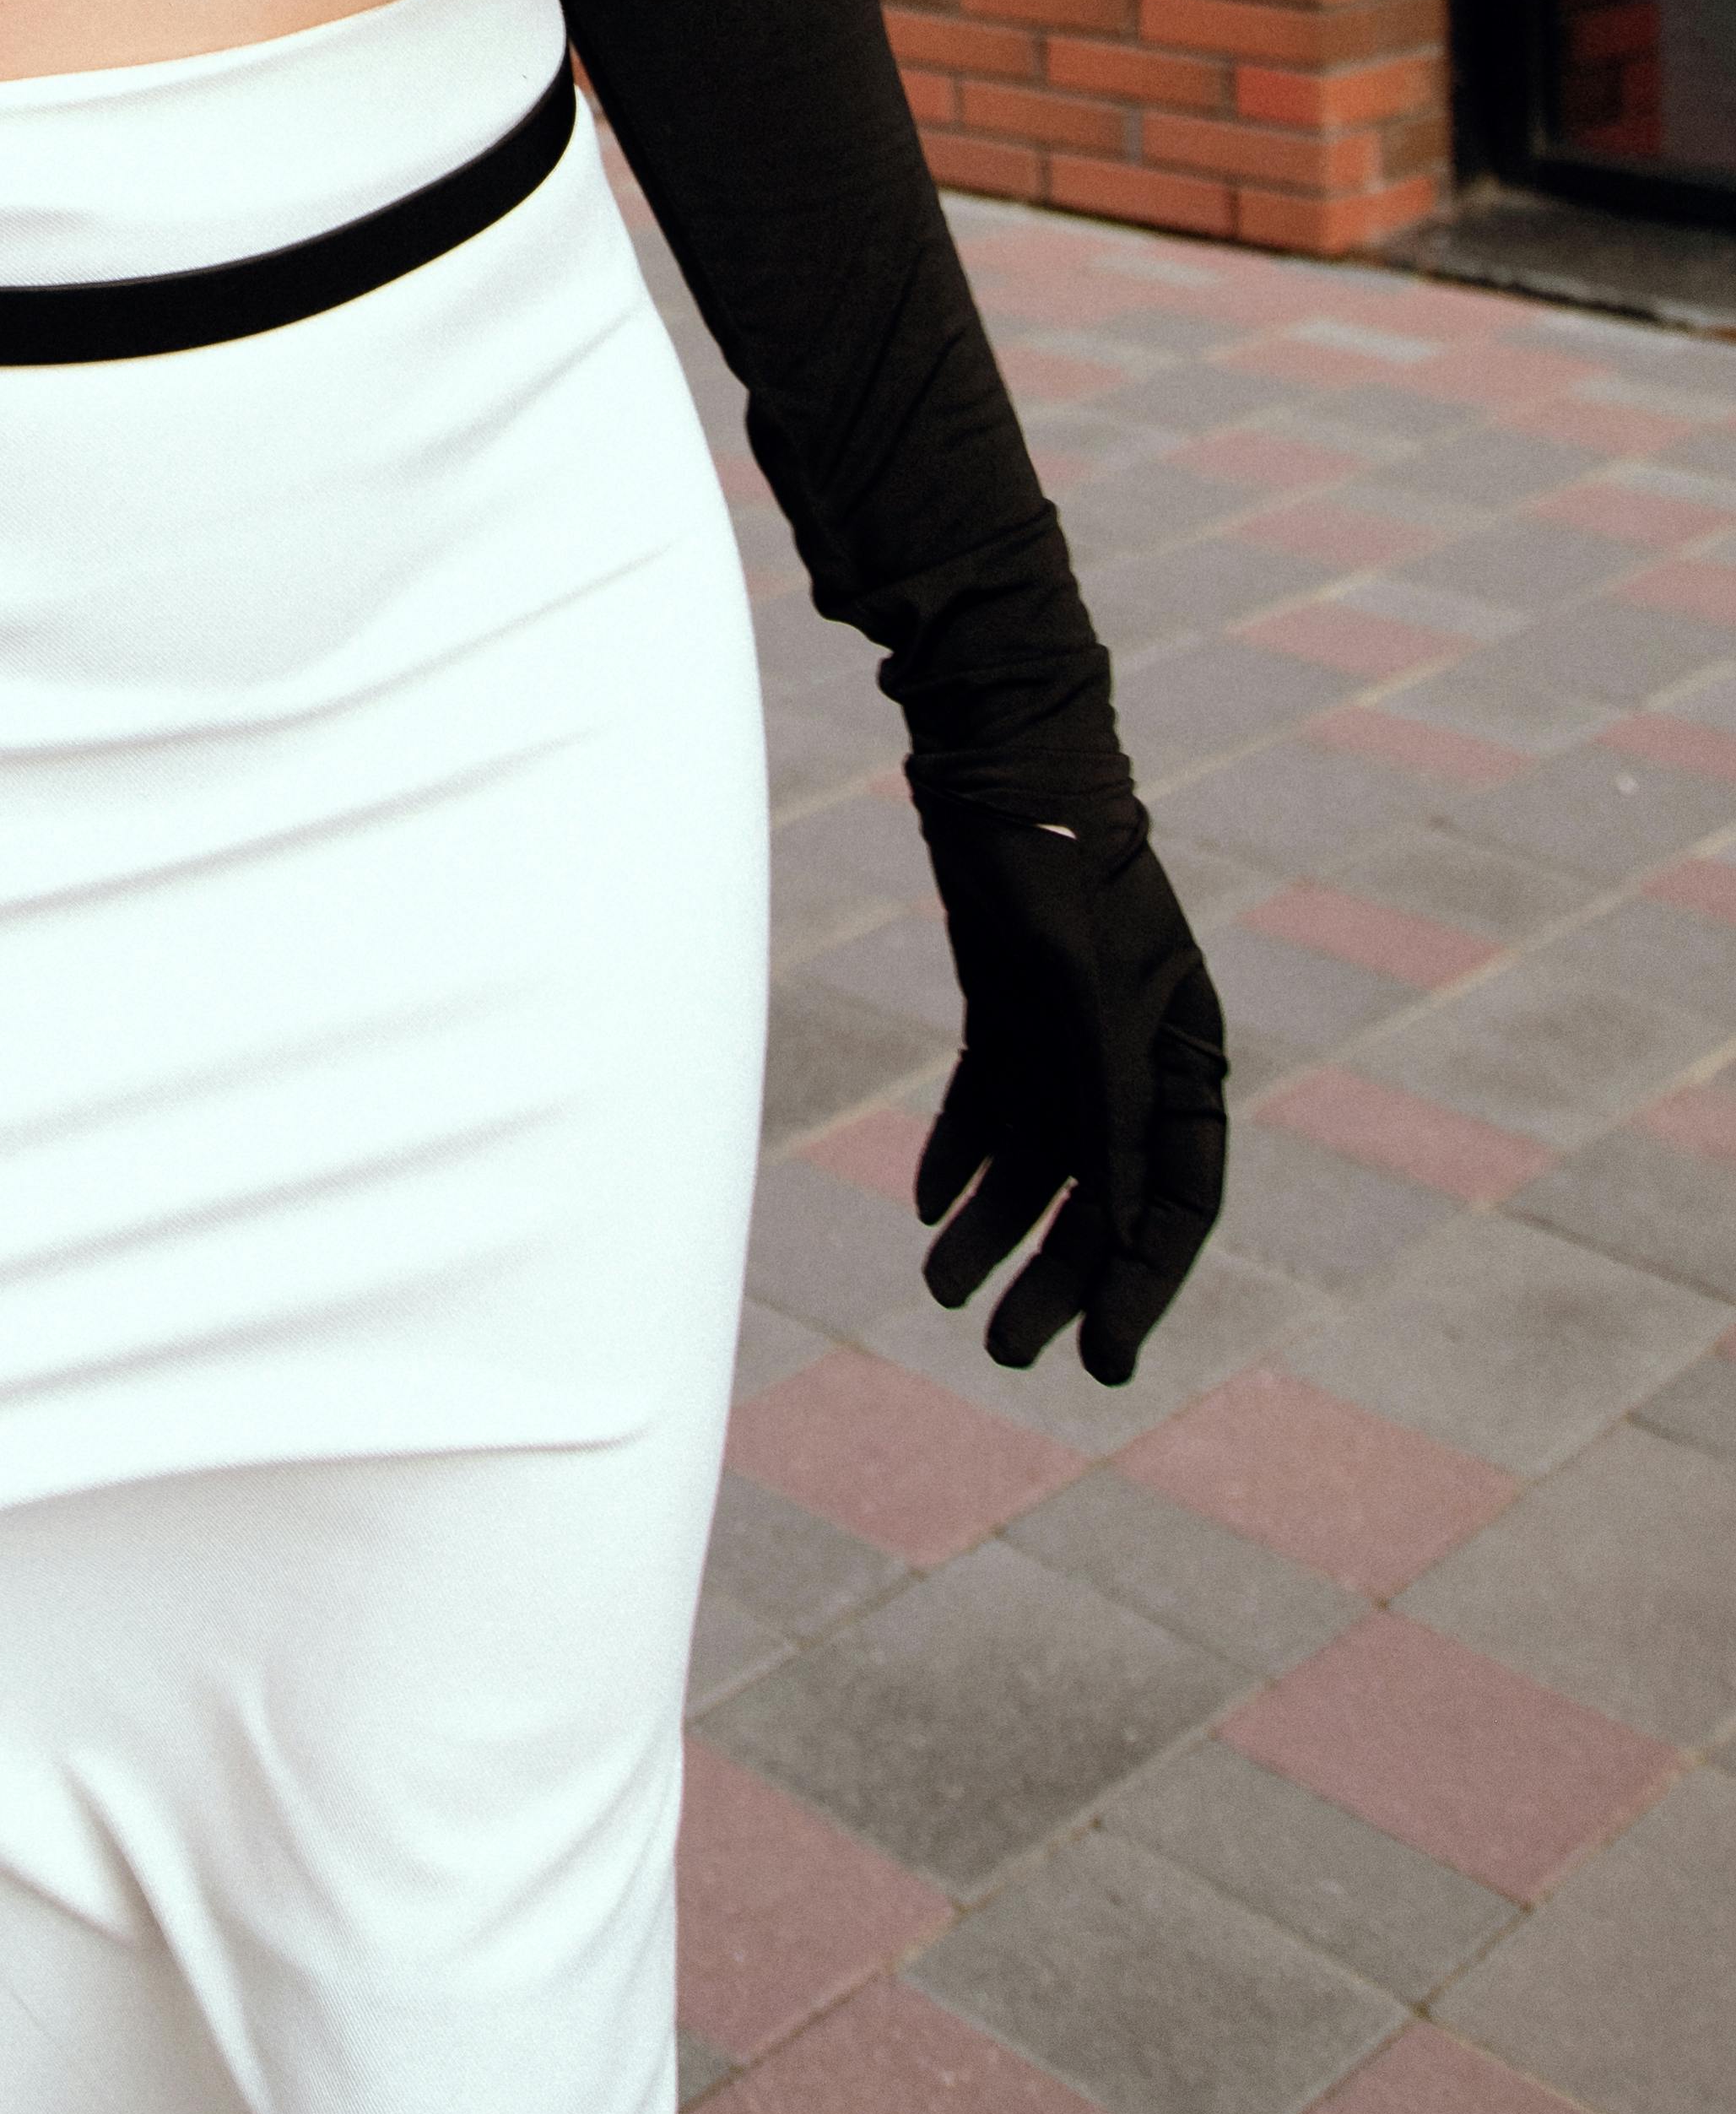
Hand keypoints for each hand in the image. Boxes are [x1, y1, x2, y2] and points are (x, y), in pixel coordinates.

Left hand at [913, 795, 1225, 1385]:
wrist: (994, 755)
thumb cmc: (1054, 861)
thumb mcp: (1081, 985)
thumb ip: (1106, 1096)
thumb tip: (1123, 1215)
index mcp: (1186, 1049)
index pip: (1178, 1195)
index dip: (1143, 1280)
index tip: (1103, 1358)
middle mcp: (1138, 1050)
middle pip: (1101, 1192)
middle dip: (1056, 1273)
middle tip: (1005, 1352)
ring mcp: (1071, 1029)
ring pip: (1037, 1156)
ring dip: (993, 1224)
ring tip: (940, 1290)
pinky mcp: (1010, 1003)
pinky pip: (991, 1103)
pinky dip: (961, 1154)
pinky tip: (927, 1205)